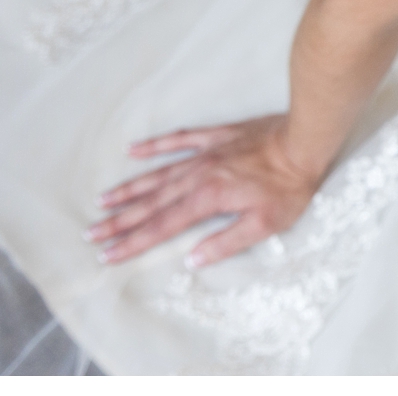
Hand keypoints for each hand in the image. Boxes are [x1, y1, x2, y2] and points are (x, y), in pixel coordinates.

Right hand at [87, 114, 321, 268]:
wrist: (305, 139)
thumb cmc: (290, 185)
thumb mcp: (265, 224)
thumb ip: (226, 242)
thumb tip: (193, 260)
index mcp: (208, 199)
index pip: (162, 226)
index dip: (133, 242)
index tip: (108, 254)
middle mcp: (198, 176)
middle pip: (152, 202)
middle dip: (120, 220)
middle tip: (92, 233)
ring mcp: (205, 154)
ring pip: (158, 174)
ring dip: (130, 189)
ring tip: (103, 200)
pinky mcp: (216, 136)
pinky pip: (179, 140)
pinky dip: (155, 146)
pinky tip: (134, 149)